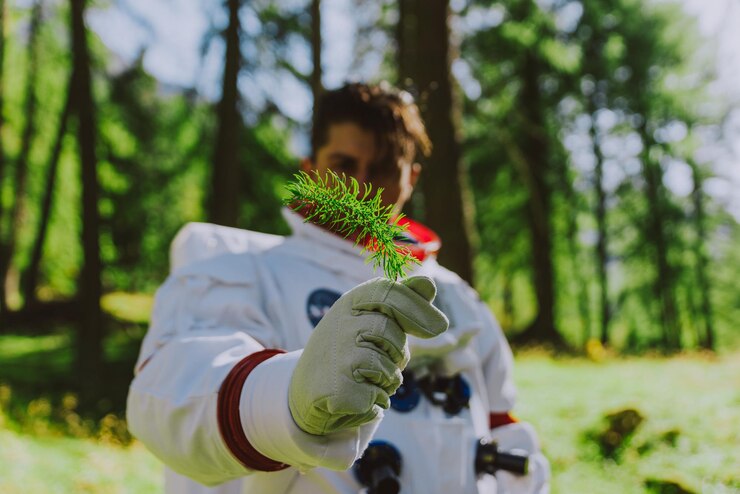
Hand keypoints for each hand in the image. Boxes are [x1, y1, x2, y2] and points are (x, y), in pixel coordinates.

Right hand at [289, 276, 447, 435]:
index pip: (388, 292)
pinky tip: (357, 396)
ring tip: (366, 379)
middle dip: (397, 352)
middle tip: (390, 360)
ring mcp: (337, 358)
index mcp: (349, 303)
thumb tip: (428, 284)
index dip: (417, 307)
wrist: (307, 391)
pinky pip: (379, 396)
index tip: (441, 327)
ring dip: (387, 380)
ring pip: (387, 369)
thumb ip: (399, 301)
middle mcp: (339, 325)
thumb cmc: (347, 350)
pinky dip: (376, 401)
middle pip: (391, 334)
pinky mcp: (338, 391)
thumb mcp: (369, 319)